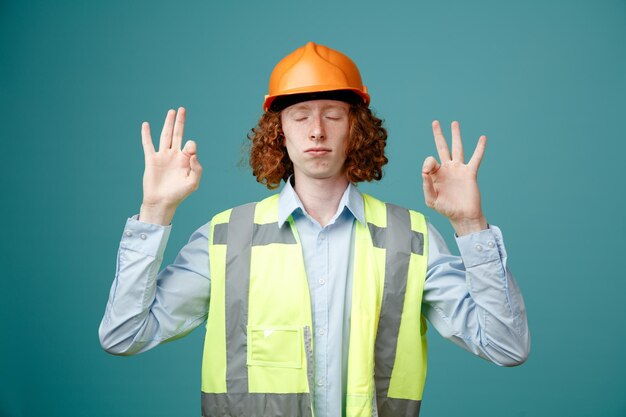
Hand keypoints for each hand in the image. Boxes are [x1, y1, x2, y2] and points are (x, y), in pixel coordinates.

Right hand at [139, 107, 202, 224]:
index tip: (191, 153)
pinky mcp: (151, 159)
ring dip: (168, 123)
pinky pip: (148, 144)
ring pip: (165, 136)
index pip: (190, 146)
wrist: (162, 202)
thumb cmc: (179, 194)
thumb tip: (193, 153)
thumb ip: (197, 168)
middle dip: (180, 122)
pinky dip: (146, 134)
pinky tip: (146, 125)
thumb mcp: (193, 183)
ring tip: (171, 112)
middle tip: (182, 109)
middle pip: (178, 134)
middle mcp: (175, 155)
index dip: (191, 145)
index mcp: (186, 160)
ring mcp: (163, 156)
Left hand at [422, 120, 487, 235]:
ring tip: (454, 123)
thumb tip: (423, 172)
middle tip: (435, 122)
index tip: (427, 172)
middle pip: (442, 147)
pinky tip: (482, 138)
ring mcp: (459, 169)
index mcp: (435, 174)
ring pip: (457, 148)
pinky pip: (476, 158)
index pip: (429, 160)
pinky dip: (480, 148)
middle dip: (438, 134)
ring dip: (456, 135)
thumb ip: (426, 186)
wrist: (463, 216)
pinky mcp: (470, 173)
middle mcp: (447, 169)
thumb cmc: (446, 209)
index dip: (427, 163)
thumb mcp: (431, 200)